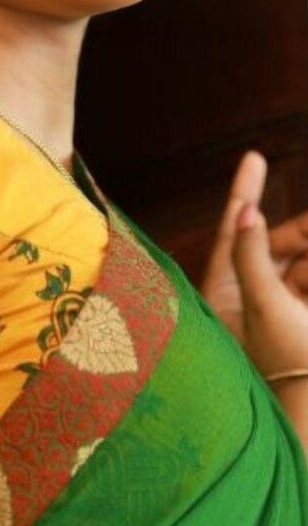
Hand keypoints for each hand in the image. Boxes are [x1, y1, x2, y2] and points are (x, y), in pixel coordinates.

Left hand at [200, 150, 307, 377]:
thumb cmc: (284, 368)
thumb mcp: (264, 305)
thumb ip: (253, 257)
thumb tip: (247, 212)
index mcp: (226, 295)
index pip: (235, 231)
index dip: (243, 191)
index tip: (253, 157)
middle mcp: (251, 302)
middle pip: (276, 246)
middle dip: (301, 233)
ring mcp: (281, 314)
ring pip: (300, 264)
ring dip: (306, 252)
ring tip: (304, 285)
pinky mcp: (302, 325)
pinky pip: (306, 283)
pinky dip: (307, 273)